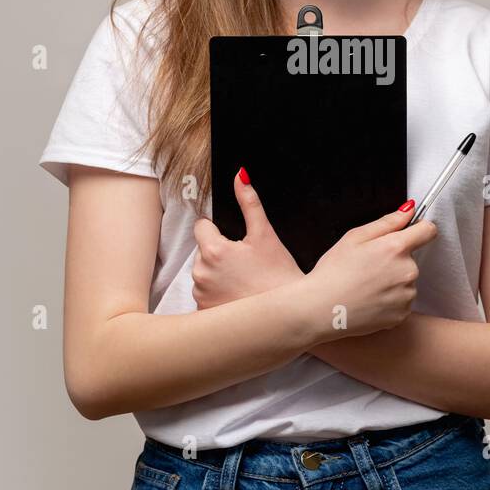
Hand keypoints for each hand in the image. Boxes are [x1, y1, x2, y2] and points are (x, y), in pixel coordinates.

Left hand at [191, 167, 302, 309]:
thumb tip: (240, 176)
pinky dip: (217, 296)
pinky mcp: (204, 312)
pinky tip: (237, 296)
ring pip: (203, 274)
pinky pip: (204, 296)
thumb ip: (249, 202)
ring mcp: (201, 295)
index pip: (202, 227)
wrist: (288, 314)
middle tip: (244, 264)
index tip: (235, 242)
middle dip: (219, 254)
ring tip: (242, 282)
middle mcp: (201, 273)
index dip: (219, 231)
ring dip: (216, 275)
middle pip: (203, 251)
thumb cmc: (279, 275)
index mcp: (213, 250)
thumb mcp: (265, 235)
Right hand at [300, 199, 436, 342]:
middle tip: (369, 266)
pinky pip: (402, 301)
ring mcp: (406, 295)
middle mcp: (407, 272)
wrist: (321, 310)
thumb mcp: (355, 237)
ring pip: (406, 281)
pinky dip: (390, 300)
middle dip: (395, 259)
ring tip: (366, 285)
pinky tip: (370, 299)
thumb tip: (408, 210)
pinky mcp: (402, 315)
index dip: (418, 229)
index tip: (409, 233)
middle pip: (411, 258)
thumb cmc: (333, 273)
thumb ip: (387, 222)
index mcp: (396, 248)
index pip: (427, 230)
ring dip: (393, 281)